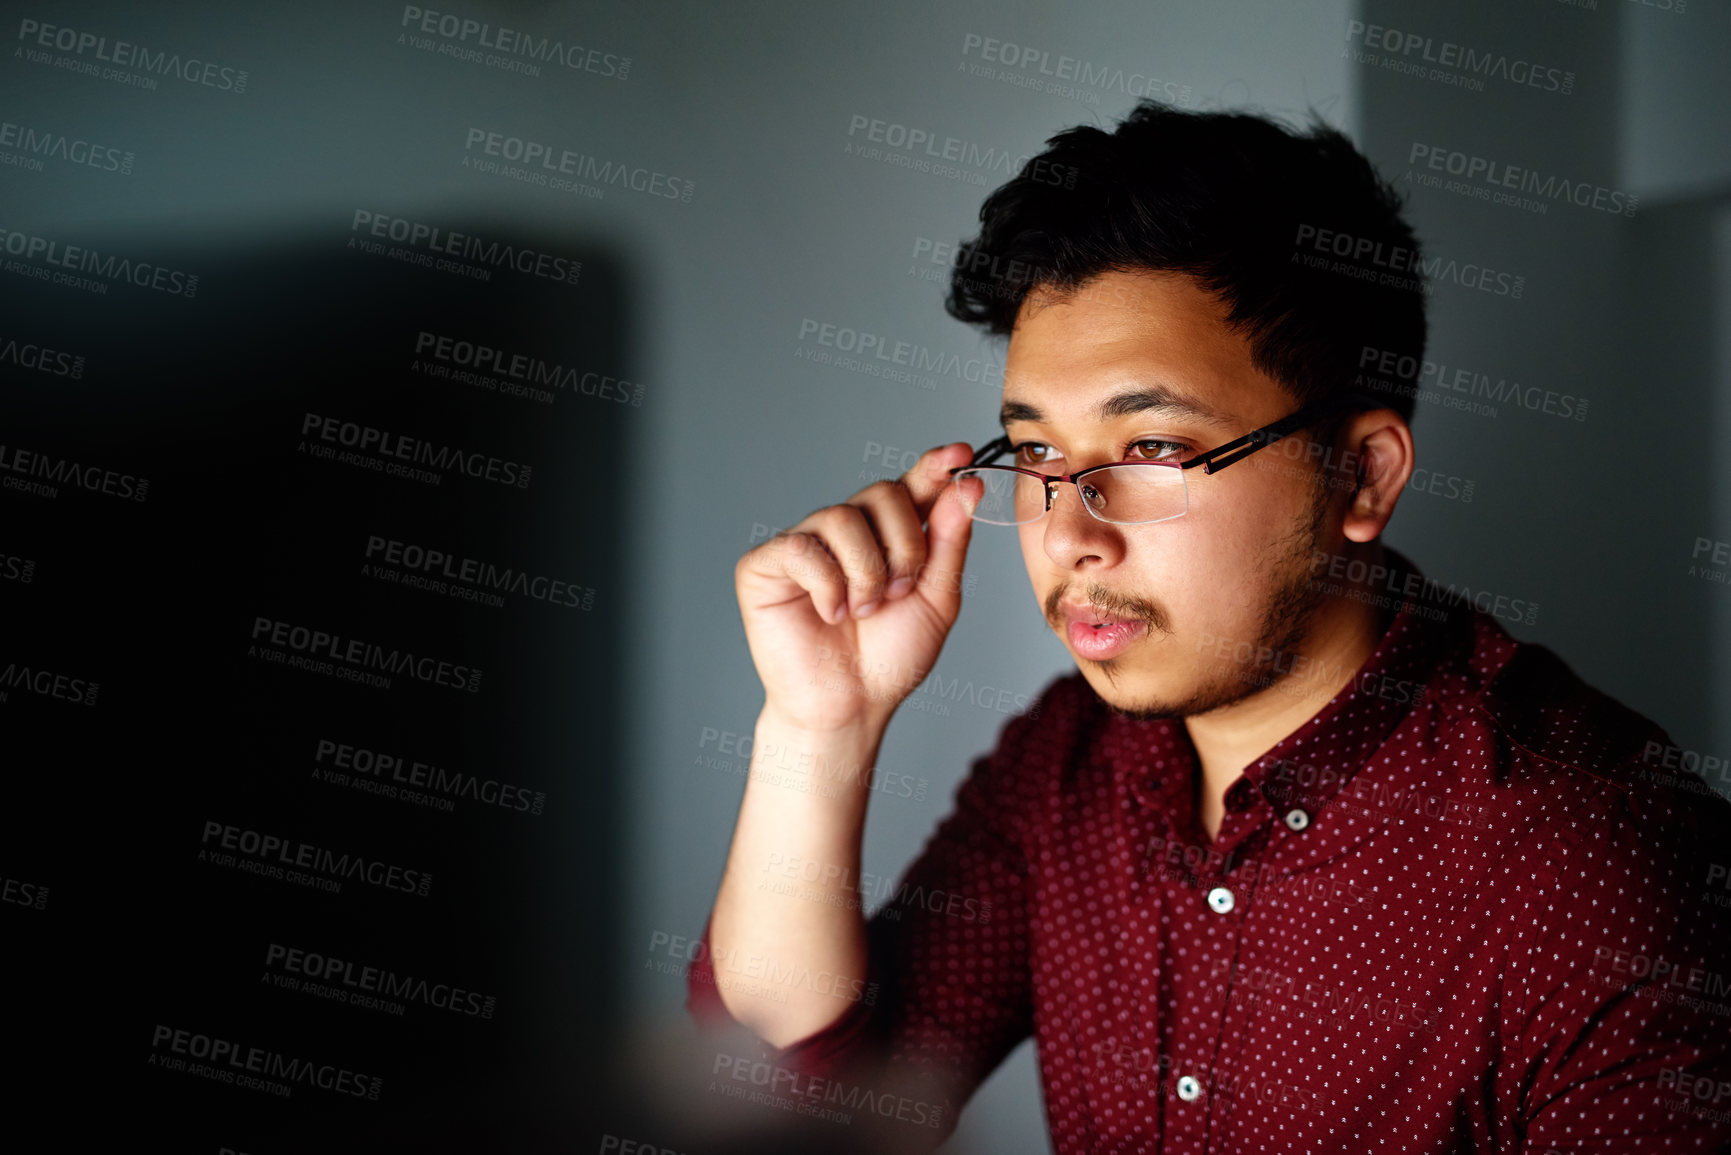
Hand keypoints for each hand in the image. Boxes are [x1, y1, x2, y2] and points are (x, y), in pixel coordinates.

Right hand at [735, 443, 977, 734]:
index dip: (933, 466)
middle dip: (904, 545)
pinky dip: (827, 585)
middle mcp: (845, 531)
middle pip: (882, 492)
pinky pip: (802, 548)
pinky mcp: (765, 564)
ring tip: (864, 611)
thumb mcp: (936, 599)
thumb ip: (949, 543)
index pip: (911, 485)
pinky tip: (830, 614)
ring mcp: (804, 544)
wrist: (849, 705)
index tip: (959, 453)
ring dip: (866, 571)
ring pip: (841, 517)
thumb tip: (963, 487)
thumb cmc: (889, 657)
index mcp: (888, 535)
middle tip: (899, 592)